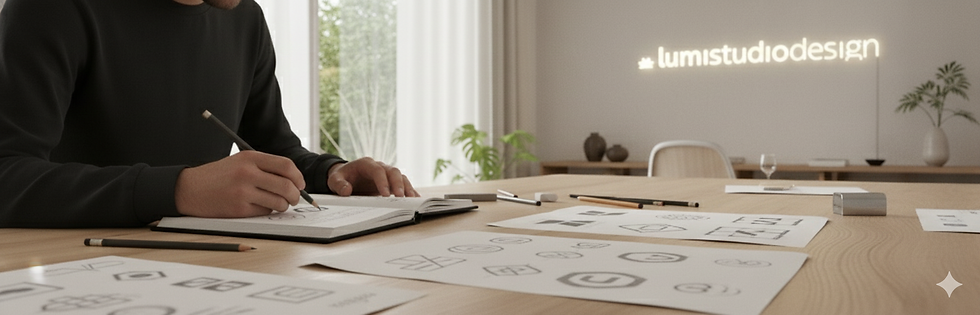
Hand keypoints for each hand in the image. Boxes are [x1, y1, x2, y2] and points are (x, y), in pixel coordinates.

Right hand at [174, 150, 305, 216]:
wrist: (189, 188)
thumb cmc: (218, 176)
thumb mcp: (240, 162)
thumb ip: (265, 167)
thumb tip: (294, 181)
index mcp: (250, 157)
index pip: (286, 165)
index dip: (298, 177)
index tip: (300, 184)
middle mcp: (247, 173)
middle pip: (287, 186)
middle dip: (295, 195)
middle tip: (294, 198)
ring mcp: (242, 191)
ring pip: (279, 202)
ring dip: (282, 205)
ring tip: (276, 203)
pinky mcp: (238, 209)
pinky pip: (265, 212)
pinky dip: (266, 211)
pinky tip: (257, 207)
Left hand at [327, 157, 418, 196]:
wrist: (345, 176)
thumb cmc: (341, 177)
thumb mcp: (334, 180)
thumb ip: (338, 184)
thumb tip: (346, 191)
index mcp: (366, 164)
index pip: (378, 171)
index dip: (383, 182)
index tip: (385, 195)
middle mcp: (380, 167)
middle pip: (393, 172)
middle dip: (398, 184)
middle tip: (401, 198)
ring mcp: (387, 174)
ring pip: (401, 178)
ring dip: (407, 188)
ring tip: (412, 200)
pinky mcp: (390, 183)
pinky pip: (403, 184)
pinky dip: (409, 191)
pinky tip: (415, 199)